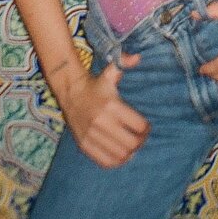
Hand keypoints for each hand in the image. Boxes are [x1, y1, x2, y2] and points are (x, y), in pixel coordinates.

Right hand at [59, 51, 150, 168]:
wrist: (70, 92)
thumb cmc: (96, 84)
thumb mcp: (110, 73)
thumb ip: (123, 63)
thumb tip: (137, 57)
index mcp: (111, 105)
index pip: (139, 126)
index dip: (147, 129)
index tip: (146, 127)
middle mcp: (101, 122)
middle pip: (131, 143)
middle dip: (140, 142)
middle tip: (141, 138)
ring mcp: (91, 135)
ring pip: (120, 155)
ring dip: (130, 153)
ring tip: (131, 147)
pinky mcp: (84, 145)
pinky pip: (105, 161)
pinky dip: (116, 161)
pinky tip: (120, 154)